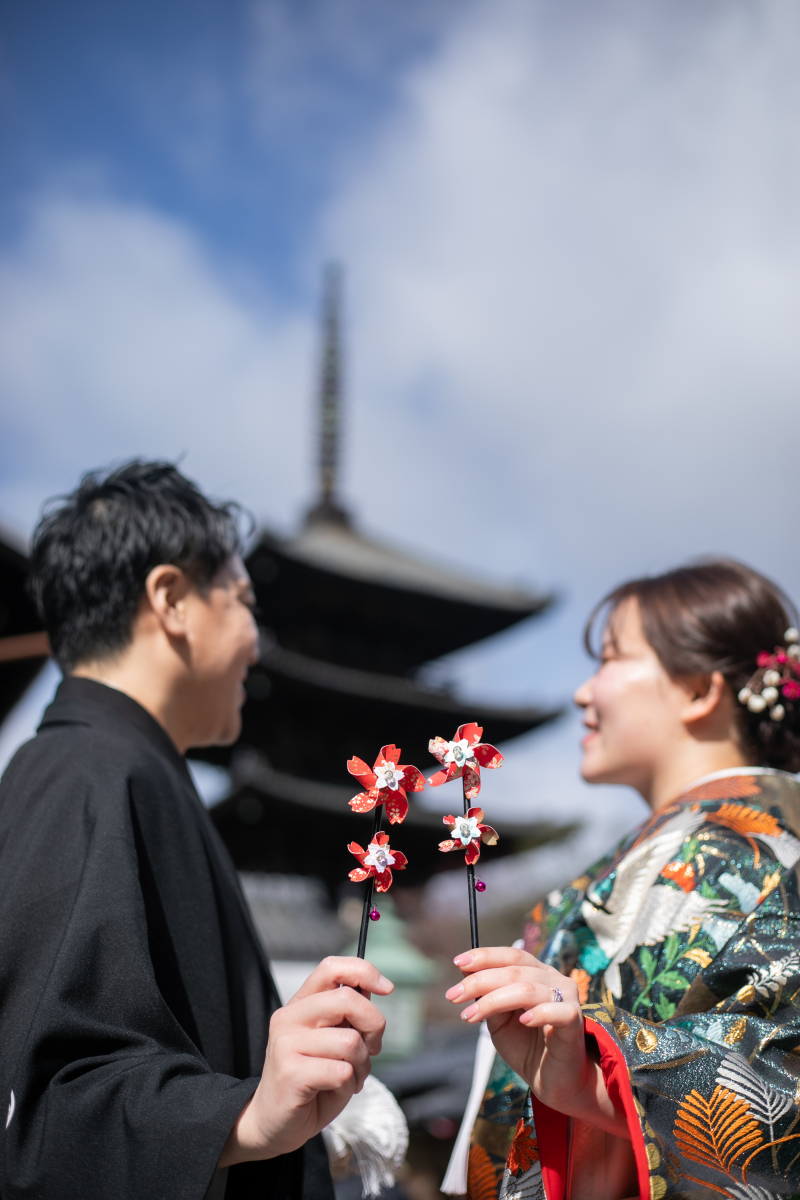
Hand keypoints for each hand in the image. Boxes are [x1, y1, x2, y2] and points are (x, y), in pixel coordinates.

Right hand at [221, 956, 391, 1164]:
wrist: (273, 1124)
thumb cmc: (310, 1082)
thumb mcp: (331, 1042)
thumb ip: (347, 1016)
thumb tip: (374, 987)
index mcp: (299, 1005)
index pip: (331, 967)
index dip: (364, 971)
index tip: (387, 988)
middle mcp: (289, 1018)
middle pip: (347, 999)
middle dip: (374, 1025)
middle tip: (371, 1048)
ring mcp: (286, 1045)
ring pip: (350, 1041)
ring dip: (361, 1065)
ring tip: (348, 1078)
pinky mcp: (291, 1073)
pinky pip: (342, 1071)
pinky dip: (349, 1085)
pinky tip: (334, 1091)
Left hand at [446, 947, 626, 1138]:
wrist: (554, 1082)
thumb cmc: (527, 1047)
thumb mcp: (499, 1021)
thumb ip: (487, 996)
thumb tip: (464, 970)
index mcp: (537, 973)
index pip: (511, 955)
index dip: (484, 956)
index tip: (458, 963)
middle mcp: (553, 979)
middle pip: (514, 970)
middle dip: (479, 981)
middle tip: (453, 996)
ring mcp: (567, 998)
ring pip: (528, 989)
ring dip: (494, 1000)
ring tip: (471, 1016)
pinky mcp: (575, 1022)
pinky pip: (558, 1011)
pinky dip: (538, 1013)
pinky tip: (523, 1021)